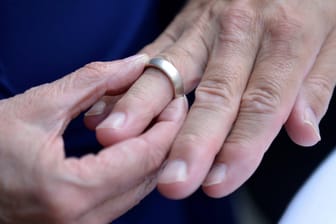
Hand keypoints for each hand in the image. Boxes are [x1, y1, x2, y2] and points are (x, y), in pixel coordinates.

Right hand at [0, 54, 187, 223]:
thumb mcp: (38, 106)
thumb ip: (92, 81)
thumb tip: (135, 64)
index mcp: (69, 192)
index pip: (145, 157)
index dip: (168, 125)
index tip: (176, 100)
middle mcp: (80, 222)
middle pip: (149, 177)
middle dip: (167, 139)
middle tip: (170, 107)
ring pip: (138, 190)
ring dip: (152, 154)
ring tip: (155, 121)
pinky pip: (122, 198)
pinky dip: (134, 170)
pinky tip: (133, 145)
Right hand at [91, 0, 335, 198]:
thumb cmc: (309, 1)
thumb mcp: (333, 37)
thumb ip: (317, 85)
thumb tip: (303, 131)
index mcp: (288, 35)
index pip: (263, 103)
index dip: (241, 147)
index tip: (219, 182)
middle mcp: (241, 30)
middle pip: (214, 94)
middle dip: (192, 142)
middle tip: (173, 180)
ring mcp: (204, 26)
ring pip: (170, 71)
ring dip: (142, 107)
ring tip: (118, 137)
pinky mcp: (181, 25)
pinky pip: (151, 54)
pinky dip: (127, 81)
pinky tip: (105, 104)